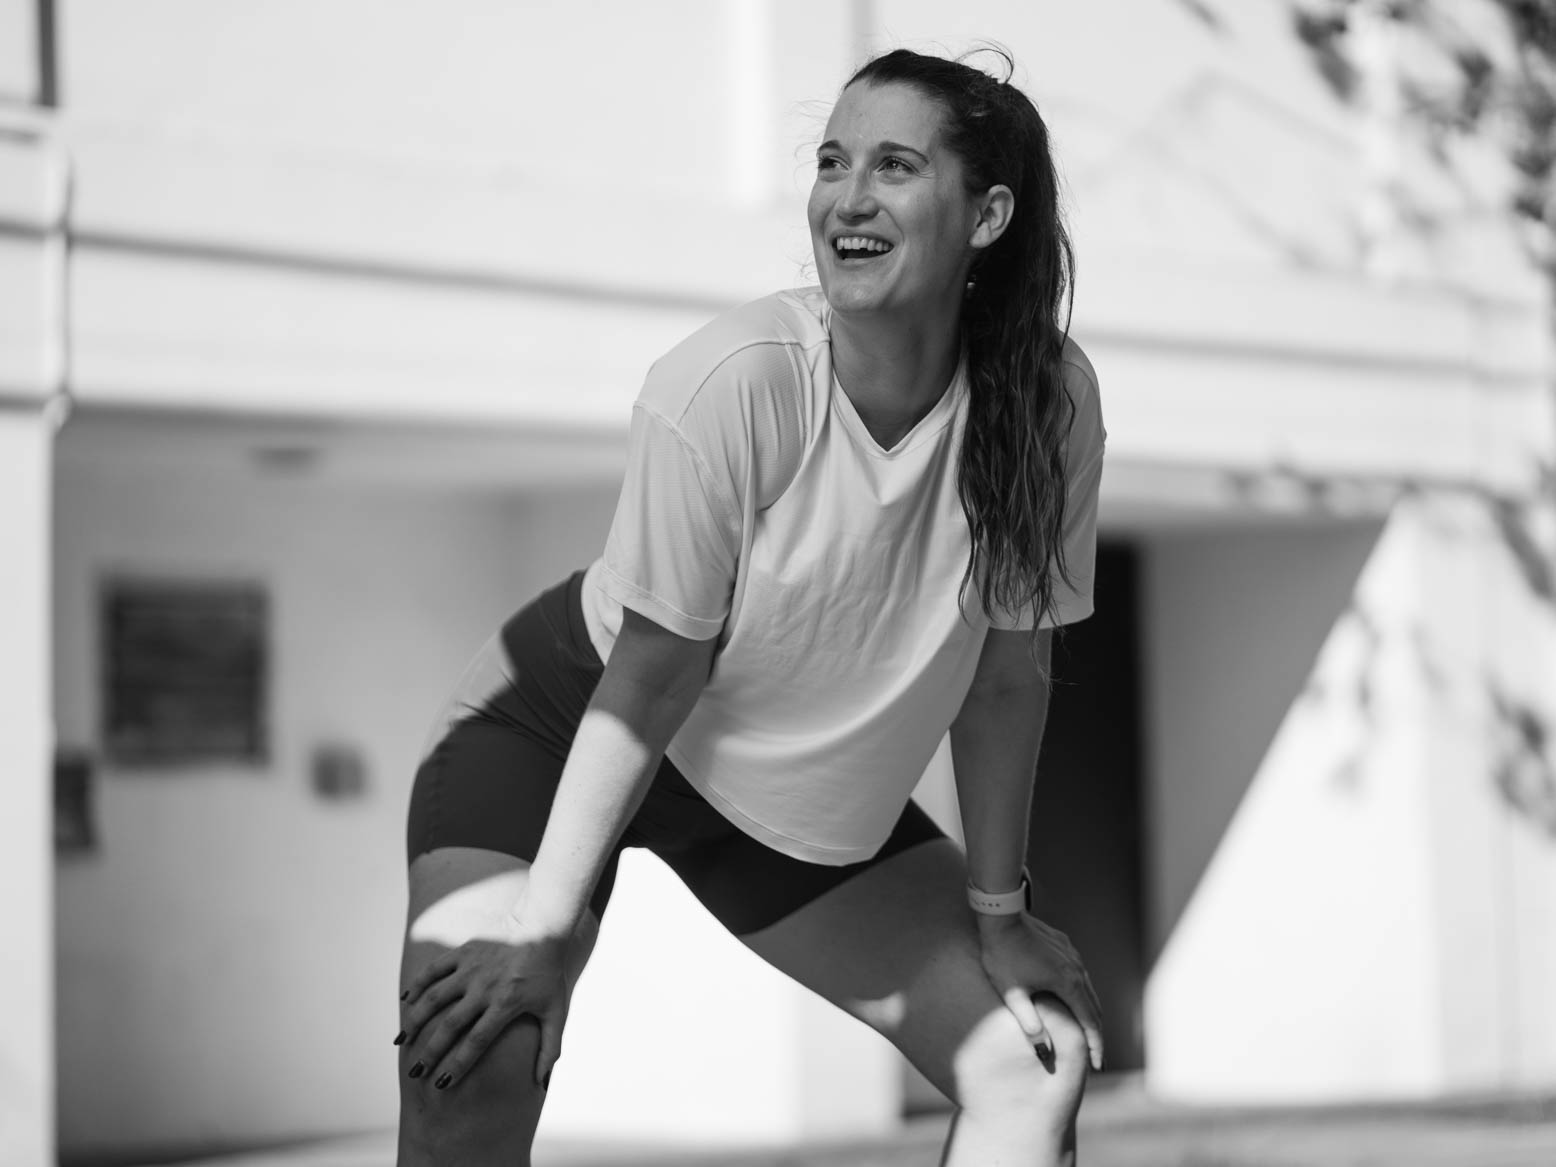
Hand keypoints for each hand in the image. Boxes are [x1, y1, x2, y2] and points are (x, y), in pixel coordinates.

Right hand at [397, 916, 575, 1090]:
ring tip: (401, 1042)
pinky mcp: (464, 951)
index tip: (442, 1083)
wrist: (544, 927)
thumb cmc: (549, 974)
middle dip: (430, 1051)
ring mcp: (472, 968)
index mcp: (506, 1004)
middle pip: (450, 1025)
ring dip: (415, 1021)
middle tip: (416, 1072)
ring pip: (434, 998)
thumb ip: (550, 1048)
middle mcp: (485, 987)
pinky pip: (434, 969)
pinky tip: (406, 1001)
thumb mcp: (557, 1012)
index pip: (477, 1042)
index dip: (458, 1064)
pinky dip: (418, 984)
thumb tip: (541, 1083)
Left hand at [977, 912, 1104, 1071]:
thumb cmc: (1002, 956)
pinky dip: (1082, 994)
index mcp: (1068, 983)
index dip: (1095, 1046)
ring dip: (1089, 1013)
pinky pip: (1079, 975)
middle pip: (1095, 1007)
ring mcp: (1073, 955)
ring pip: (1089, 990)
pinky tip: (1073, 1001)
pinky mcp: (1065, 946)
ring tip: (1085, 1033)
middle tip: (1094, 1056)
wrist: (1001, 917)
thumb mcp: (1013, 995)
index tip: (1097, 1066)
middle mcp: (1077, 969)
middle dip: (1096, 1033)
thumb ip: (1030, 1025)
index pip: (1090, 1022)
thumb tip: (1045, 1053)